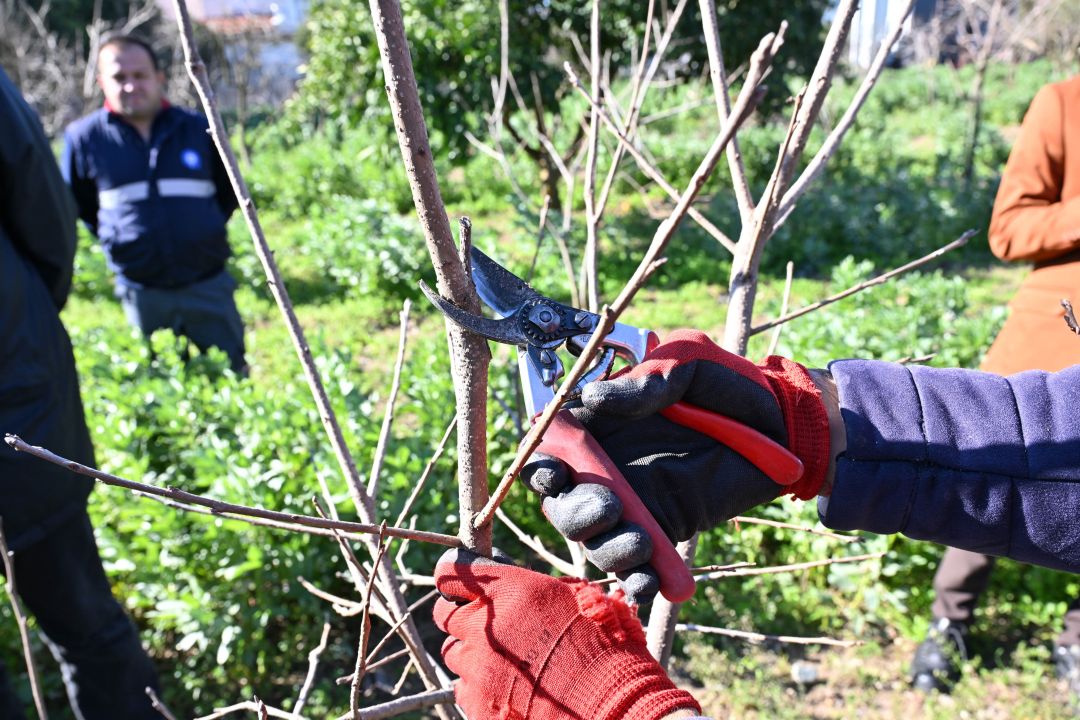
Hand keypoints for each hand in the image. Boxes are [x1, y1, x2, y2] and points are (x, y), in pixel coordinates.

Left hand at [433, 548, 699, 719]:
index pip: (451, 573)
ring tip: (500, 660)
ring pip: (451, 652)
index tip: (459, 584)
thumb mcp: (583, 599)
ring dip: (470, 652)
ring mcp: (477, 665)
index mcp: (509, 590)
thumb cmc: (607, 646)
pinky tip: (504, 686)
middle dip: (459, 615)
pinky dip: (476, 686)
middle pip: (443, 613)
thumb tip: (540, 586)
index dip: (453, 577)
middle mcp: (484, 624)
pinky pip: (461, 687)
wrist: (612, 704)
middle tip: (481, 623)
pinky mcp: (477, 701)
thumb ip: (547, 587)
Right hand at [522, 330, 830, 602]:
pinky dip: (638, 580)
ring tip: (640, 543)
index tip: (554, 474)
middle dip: (574, 514)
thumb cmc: (731, 384)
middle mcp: (606, 468)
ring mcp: (633, 503)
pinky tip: (650, 581)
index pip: (549, 451)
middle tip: (608, 508)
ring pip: (595, 541)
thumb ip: (647, 380)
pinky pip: (639, 567)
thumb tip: (593, 396)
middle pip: (562, 504)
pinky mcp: (663, 531)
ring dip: (607, 549)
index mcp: (598, 424)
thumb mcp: (690, 362)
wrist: (785, 425)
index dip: (539, 466)